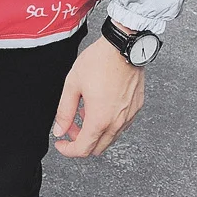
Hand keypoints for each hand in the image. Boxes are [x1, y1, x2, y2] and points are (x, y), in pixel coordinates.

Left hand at [52, 34, 144, 156]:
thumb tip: (59, 130)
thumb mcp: (73, 83)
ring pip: (110, 137)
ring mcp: (129, 115)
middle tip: (71, 126)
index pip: (83, 149)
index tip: (61, 142)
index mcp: (99, 119)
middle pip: (97, 147)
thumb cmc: (100, 60)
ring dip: (95, 132)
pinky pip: (121, 124)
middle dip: (81, 141)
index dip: (68, 150)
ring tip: (85, 111)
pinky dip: (108, 123)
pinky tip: (100, 105)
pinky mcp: (136, 106)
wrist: (124, 46)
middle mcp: (117, 122)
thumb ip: (65, 110)